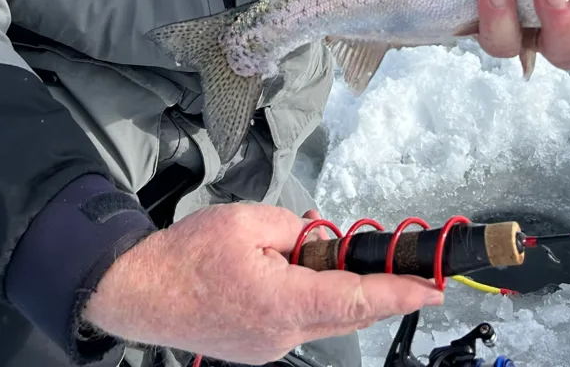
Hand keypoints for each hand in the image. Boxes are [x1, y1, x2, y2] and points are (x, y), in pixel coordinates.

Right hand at [82, 202, 441, 363]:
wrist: (137, 293)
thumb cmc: (185, 256)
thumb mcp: (245, 220)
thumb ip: (292, 228)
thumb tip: (317, 240)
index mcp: (282, 302)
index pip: (356, 299)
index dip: (399, 294)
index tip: (431, 289)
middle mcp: (281, 334)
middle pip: (349, 316)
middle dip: (383, 296)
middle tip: (414, 279)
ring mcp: (269, 347)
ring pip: (326, 322)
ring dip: (346, 298)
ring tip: (355, 268)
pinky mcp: (257, 348)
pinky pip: (300, 324)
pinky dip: (315, 303)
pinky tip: (304, 277)